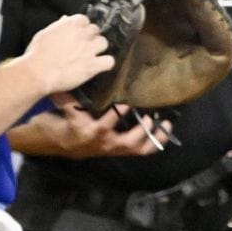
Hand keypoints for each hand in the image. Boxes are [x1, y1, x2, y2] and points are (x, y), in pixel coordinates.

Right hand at [24, 14, 112, 96]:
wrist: (37, 72)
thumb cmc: (37, 54)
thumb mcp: (45, 34)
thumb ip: (58, 26)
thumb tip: (65, 20)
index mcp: (71, 24)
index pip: (85, 20)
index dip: (81, 28)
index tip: (77, 34)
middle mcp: (83, 34)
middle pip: (95, 30)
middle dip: (90, 37)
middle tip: (83, 45)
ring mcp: (89, 50)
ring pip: (104, 43)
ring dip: (98, 48)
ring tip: (91, 55)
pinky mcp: (92, 66)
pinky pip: (109, 62)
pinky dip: (106, 64)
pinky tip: (100, 66)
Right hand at [26, 103, 166, 158]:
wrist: (65, 143)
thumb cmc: (68, 122)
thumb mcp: (65, 109)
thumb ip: (67, 96)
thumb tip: (68, 79)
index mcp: (91, 131)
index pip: (106, 123)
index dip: (117, 114)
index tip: (127, 102)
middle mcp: (104, 142)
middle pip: (126, 140)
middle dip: (140, 130)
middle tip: (150, 115)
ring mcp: (114, 148)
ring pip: (137, 148)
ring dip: (153, 137)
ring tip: (165, 122)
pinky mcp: (121, 150)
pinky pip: (141, 151)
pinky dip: (155, 143)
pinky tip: (166, 131)